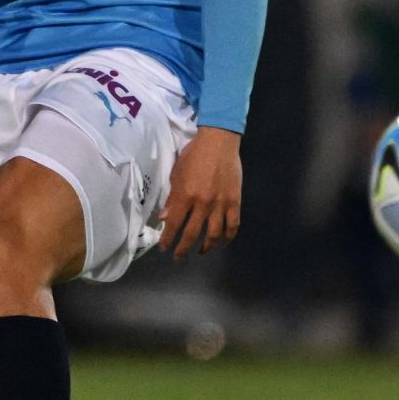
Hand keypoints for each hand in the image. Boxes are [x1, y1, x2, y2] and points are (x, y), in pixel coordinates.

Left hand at [157, 127, 242, 257]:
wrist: (219, 142)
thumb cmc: (194, 155)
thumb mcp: (177, 173)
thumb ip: (172, 198)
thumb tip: (165, 218)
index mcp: (186, 196)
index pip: (174, 224)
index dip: (168, 239)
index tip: (163, 248)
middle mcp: (203, 204)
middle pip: (193, 234)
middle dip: (183, 249)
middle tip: (178, 257)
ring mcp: (221, 204)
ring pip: (214, 234)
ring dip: (206, 247)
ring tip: (201, 252)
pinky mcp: (235, 201)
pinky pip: (233, 225)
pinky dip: (228, 236)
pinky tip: (222, 241)